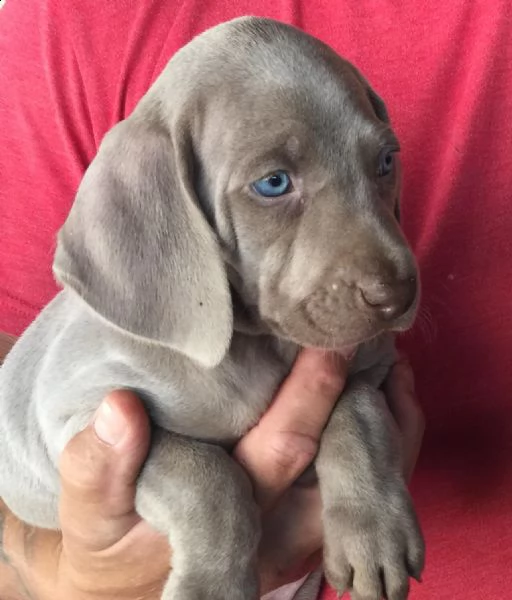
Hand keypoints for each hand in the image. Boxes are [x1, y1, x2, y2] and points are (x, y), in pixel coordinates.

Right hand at [0, 345, 423, 599]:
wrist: (131, 579)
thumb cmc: (109, 536)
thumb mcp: (89, 507)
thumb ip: (99, 465)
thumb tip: (121, 408)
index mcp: (228, 522)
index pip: (282, 450)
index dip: (310, 394)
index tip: (328, 340)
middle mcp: (278, 531)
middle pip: (343, 465)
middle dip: (363, 400)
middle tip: (372, 337)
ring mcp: (300, 531)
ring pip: (364, 479)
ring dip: (383, 420)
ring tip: (388, 362)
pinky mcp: (306, 524)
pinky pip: (362, 484)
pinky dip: (379, 439)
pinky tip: (378, 395)